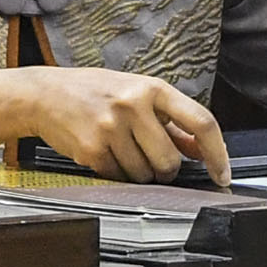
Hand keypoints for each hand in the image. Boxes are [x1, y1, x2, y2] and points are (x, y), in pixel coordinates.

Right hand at [6, 64, 226, 183]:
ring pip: (144, 175)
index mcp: (152, 88)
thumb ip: (170, 121)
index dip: (217, 154)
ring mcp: (111, 127)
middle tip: (151, 161)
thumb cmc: (96, 93)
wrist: (45, 94)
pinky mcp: (92, 149)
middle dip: (164, 170)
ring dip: (138, 173)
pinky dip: (116, 173)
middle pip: (170, 161)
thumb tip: (201, 149)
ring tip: (120, 150)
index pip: (201, 121)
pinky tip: (103, 153)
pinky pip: (119, 177)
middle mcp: (133, 105)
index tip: (222, 174)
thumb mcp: (137, 94)